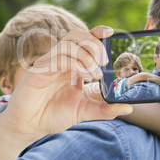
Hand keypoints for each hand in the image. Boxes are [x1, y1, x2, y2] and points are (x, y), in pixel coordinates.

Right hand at [0, 26, 132, 140]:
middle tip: (104, 62)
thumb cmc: (54, 115)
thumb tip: (129, 107)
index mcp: (72, 64)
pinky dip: (75, 64)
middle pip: (77, 35)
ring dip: (87, 55)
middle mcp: (61, 60)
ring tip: (96, 75)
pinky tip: (83, 77)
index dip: (97, 32)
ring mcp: (49, 63)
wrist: (30, 127)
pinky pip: (59, 57)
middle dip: (95, 43)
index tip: (111, 32)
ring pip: (69, 43)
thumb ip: (105, 109)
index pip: (84, 40)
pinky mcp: (39, 71)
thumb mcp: (85, 111)